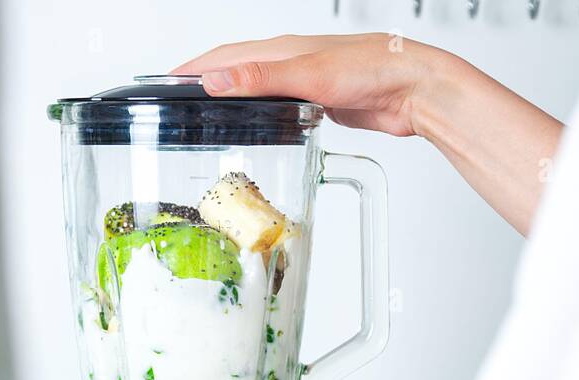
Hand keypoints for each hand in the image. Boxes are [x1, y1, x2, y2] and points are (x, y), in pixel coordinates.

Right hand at [175, 33, 562, 235]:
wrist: (415, 89)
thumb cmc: (374, 71)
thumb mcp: (310, 77)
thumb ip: (261, 81)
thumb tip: (214, 82)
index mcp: (281, 50)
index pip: (222, 57)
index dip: (190, 70)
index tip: (163, 83)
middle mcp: (290, 62)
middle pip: (235, 71)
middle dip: (203, 83)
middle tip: (175, 103)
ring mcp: (305, 82)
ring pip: (256, 90)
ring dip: (229, 99)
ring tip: (206, 117)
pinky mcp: (320, 102)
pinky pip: (278, 107)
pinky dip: (258, 115)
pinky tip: (257, 130)